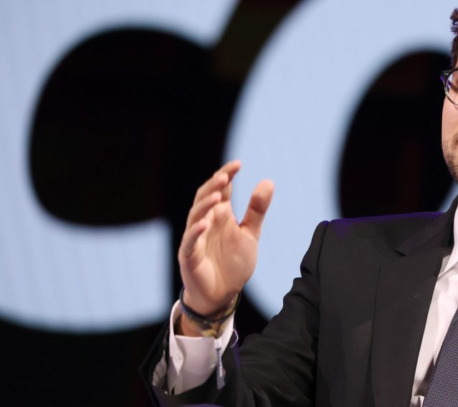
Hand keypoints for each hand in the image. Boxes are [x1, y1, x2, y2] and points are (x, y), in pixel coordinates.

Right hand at [177, 160, 273, 320]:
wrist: (223, 293)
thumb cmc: (233, 262)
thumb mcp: (250, 234)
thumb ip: (257, 210)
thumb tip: (268, 181)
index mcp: (220, 215)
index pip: (220, 189)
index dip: (226, 175)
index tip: (238, 164)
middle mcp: (205, 222)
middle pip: (204, 197)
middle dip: (213, 185)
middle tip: (225, 175)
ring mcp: (195, 239)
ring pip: (194, 216)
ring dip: (204, 205)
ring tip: (217, 196)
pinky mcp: (189, 257)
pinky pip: (189, 242)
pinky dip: (195, 232)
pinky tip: (204, 223)